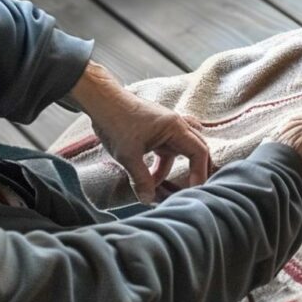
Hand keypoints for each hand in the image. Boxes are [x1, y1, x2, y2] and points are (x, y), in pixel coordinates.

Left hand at [70, 61, 211, 203]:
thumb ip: (140, 179)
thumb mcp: (128, 155)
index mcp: (175, 127)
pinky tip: (150, 175)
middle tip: (187, 190)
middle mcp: (176, 125)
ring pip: (179, 152)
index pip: (199, 152)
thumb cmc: (116, 122)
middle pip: (196, 150)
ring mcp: (167, 127)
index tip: (194, 190)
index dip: (199, 172)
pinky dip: (162, 164)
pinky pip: (167, 150)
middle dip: (193, 171)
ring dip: (170, 170)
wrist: (102, 102)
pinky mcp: (157, 130)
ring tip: (156, 187)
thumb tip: (147, 200)